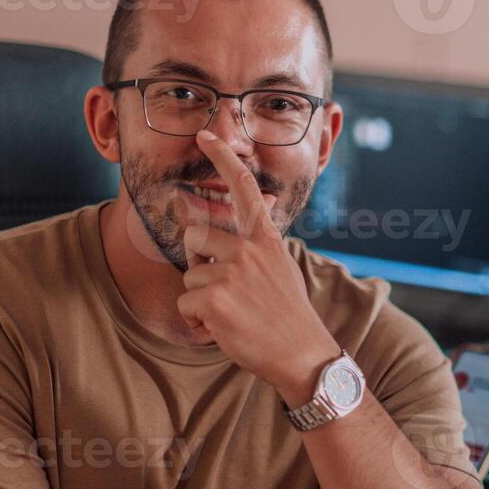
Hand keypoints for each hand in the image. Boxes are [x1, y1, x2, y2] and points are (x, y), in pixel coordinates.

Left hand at [177, 131, 340, 399]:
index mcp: (266, 238)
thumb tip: (235, 227)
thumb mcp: (282, 268)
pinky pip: (185, 302)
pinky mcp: (214, 298)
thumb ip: (258, 247)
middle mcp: (249, 248)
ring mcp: (231, 272)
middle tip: (222, 287)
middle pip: (194, 236)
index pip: (243, 188)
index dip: (223, 157)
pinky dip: (198, 320)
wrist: (303, 353)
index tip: (205, 135)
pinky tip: (224, 328)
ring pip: (189, 273)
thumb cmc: (289, 314)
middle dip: (198, 261)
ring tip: (231, 313)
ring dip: (201, 297)